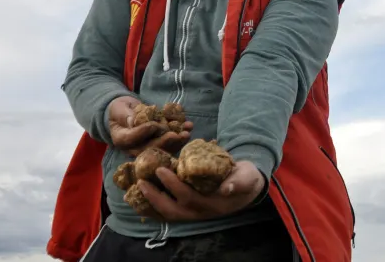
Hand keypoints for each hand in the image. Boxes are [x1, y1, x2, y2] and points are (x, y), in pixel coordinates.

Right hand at [107, 96, 192, 156]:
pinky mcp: (160, 143)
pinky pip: (171, 142)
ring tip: (187, 131)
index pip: (132, 139)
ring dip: (178, 140)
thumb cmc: (121, 110)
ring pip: (164, 147)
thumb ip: (125, 116)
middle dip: (165, 142)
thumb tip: (133, 121)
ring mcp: (149, 147)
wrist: (127, 111)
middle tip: (176, 135)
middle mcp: (135, 148)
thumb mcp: (119, 109)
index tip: (153, 125)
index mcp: (122, 140)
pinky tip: (189, 126)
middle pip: (151, 148)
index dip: (143, 133)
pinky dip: (181, 134)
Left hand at [137, 160, 265, 221]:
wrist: (248, 188)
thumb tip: (226, 188)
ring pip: (168, 214)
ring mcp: (193, 213)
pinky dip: (154, 205)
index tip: (161, 170)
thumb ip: (238, 182)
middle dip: (155, 197)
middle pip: (172, 211)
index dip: (173, 185)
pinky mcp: (189, 210)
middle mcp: (200, 212)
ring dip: (151, 204)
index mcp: (212, 204)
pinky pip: (168, 211)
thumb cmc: (245, 178)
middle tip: (141, 182)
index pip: (188, 197)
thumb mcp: (246, 178)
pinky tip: (142, 196)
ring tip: (136, 190)